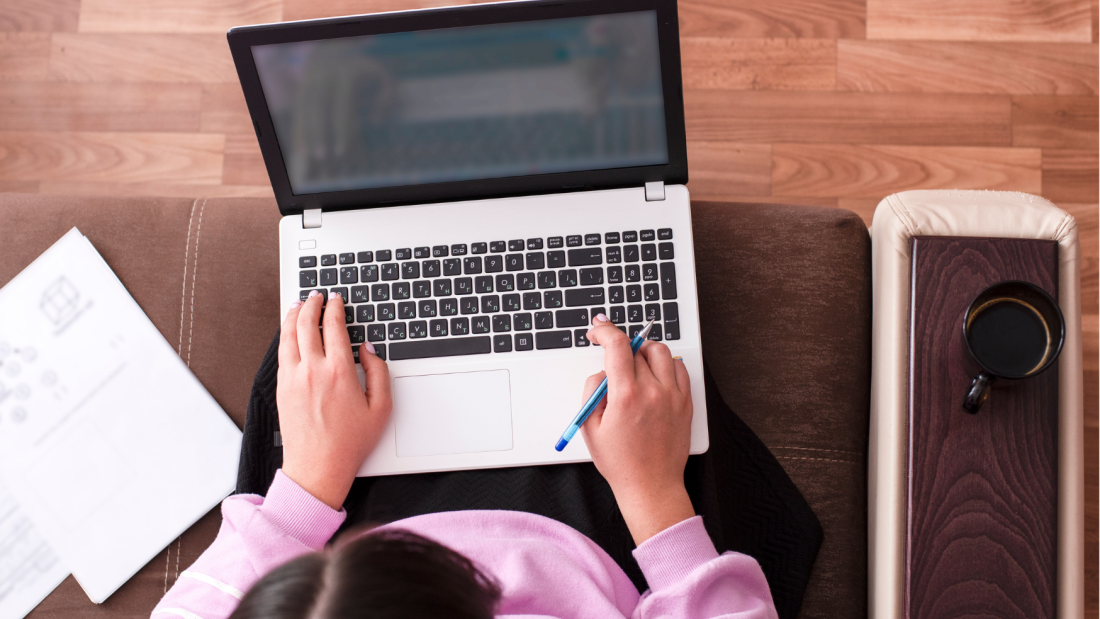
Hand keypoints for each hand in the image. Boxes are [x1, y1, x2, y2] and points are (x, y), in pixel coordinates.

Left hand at [276, 291, 391, 509]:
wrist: (317, 467)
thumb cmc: (349, 442)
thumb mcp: (381, 408)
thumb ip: (379, 373)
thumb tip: (369, 350)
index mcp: (339, 372)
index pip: (334, 327)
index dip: (335, 308)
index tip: (336, 300)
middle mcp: (313, 370)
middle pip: (307, 323)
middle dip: (312, 304)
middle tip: (317, 296)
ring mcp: (293, 378)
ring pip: (288, 334)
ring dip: (294, 314)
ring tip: (298, 305)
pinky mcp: (281, 388)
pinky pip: (282, 351)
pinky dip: (285, 334)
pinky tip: (289, 331)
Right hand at [581, 316, 694, 544]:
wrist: (651, 486)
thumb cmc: (620, 462)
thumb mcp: (590, 427)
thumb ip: (592, 391)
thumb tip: (602, 370)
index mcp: (626, 395)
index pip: (617, 344)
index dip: (604, 330)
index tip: (597, 329)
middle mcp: (652, 391)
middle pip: (636, 347)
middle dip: (620, 349)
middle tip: (612, 364)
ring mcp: (672, 395)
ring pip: (660, 352)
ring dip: (644, 352)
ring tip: (635, 367)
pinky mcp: (685, 402)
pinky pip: (679, 368)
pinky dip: (665, 365)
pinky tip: (655, 377)